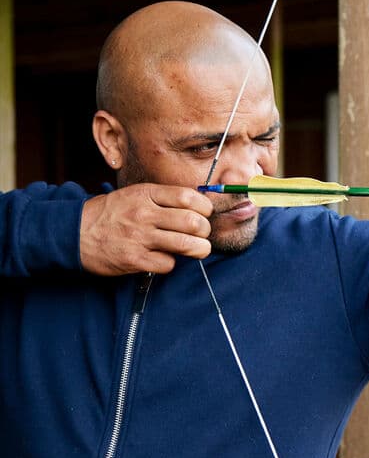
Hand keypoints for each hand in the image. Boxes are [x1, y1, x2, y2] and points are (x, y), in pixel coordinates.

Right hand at [80, 185, 212, 274]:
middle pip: (193, 222)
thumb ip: (163, 199)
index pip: (188, 197)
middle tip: (202, 234)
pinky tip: (165, 258)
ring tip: (198, 249)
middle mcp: (143, 214)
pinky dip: (171, 263)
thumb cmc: (111, 214)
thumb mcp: (134, 195)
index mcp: (146, 194)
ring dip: (198, 249)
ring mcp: (139, 237)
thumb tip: (199, 207)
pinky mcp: (134, 259)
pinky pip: (168, 264)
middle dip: (205, 230)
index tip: (205, 213)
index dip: (205, 207)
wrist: (73, 232)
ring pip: (186, 244)